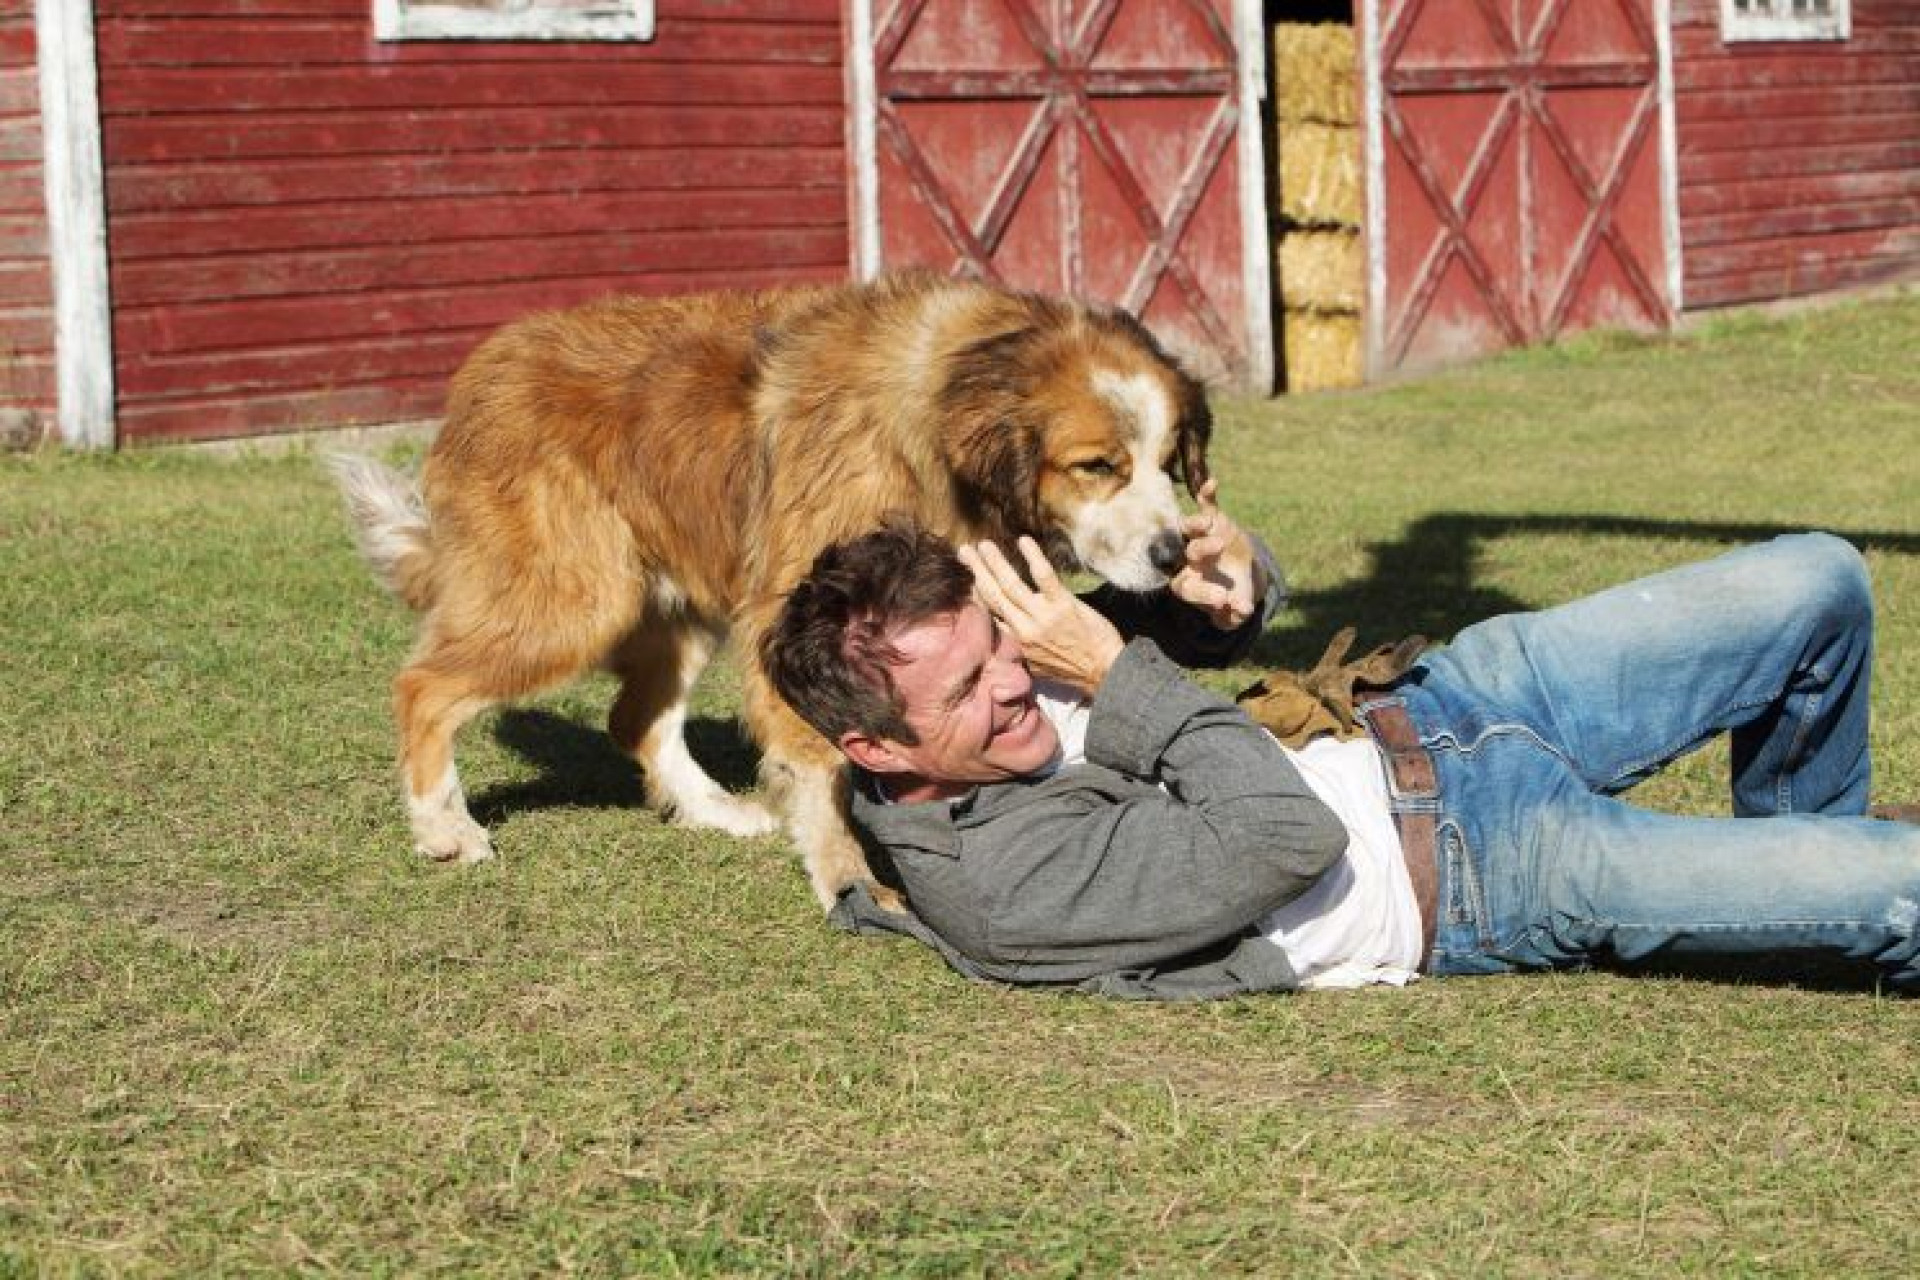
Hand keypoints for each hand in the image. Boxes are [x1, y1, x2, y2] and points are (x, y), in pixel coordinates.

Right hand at [957, 537, 1124, 692]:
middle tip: (965, 551)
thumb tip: (1004, 635)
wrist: (1104, 672)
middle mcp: (1023, 629)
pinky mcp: (1063, 605)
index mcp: (1015, 644)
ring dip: (995, 562)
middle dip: (976, 571)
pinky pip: (1044, 576)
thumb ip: (1019, 649)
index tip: (965, 577)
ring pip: (1011, 585)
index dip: (973, 593)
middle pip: (992, 595)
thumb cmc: (1072, 670)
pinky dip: (1033, 557)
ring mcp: (1042, 616)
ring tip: (984, 545)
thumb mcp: (1037, 667)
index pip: (987, 614)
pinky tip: (1023, 541)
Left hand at [1169, 479, 1264, 630]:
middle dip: (1202, 549)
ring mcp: (1199, 537)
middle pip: (1191, 552)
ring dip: (1197, 523)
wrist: (1238, 576)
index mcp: (1188, 585)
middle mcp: (1189, 559)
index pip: (1190, 588)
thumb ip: (1237, 613)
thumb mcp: (1235, 611)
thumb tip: (1244, 610)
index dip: (1204, 593)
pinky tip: (1212, 483)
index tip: (1223, 599)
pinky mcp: (1213, 521)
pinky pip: (1207, 506)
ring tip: (1206, 522)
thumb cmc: (1232, 596)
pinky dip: (1207, 495)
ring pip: (1192, 528)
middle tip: (1219, 548)